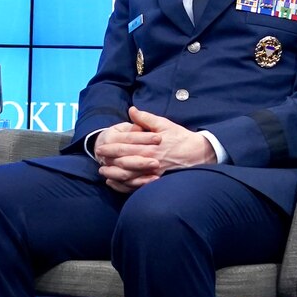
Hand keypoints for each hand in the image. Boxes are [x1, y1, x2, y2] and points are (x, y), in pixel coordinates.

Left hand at [94, 108, 215, 192]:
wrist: (199, 153)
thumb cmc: (180, 137)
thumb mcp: (164, 124)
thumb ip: (146, 118)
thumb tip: (131, 110)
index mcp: (150, 146)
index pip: (125, 148)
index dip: (111, 148)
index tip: (100, 147)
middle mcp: (150, 161)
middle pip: (124, 163)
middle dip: (109, 162)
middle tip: (98, 160)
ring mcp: (153, 173)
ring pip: (129, 177)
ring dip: (114, 175)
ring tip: (103, 173)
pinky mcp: (156, 180)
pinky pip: (137, 186)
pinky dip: (125, 186)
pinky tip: (116, 184)